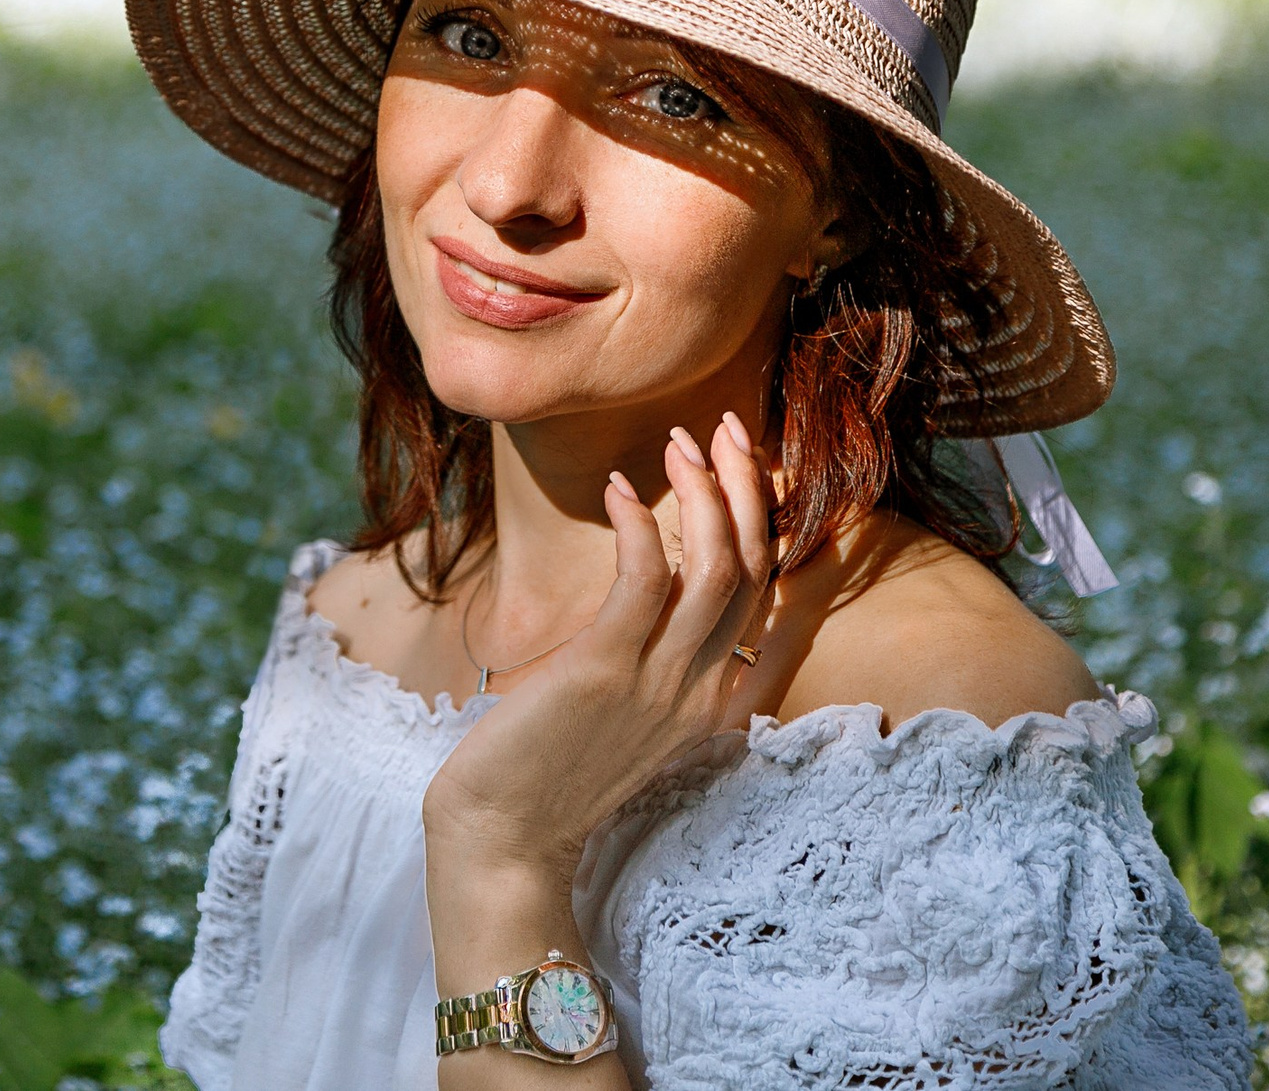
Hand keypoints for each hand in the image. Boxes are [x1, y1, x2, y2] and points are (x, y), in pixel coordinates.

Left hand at [421, 412, 778, 883]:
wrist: (501, 840)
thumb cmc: (543, 768)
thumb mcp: (618, 711)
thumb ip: (647, 657)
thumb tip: (645, 584)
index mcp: (711, 701)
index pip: (767, 599)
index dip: (766, 523)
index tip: (747, 463)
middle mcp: (699, 692)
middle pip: (754, 571)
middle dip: (748, 488)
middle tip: (729, 427)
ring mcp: (658, 685)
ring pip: (716, 570)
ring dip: (705, 495)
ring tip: (678, 444)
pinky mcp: (604, 672)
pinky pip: (644, 580)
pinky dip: (638, 526)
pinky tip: (618, 490)